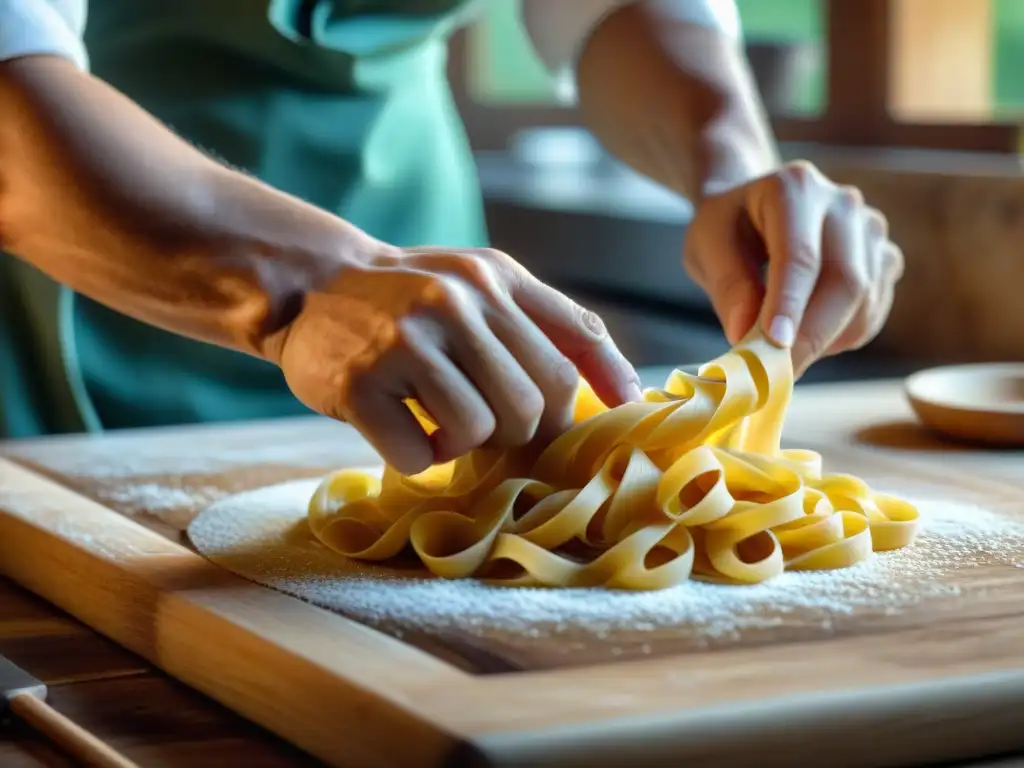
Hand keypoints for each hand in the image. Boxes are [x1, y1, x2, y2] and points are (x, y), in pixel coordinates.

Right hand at [275, 246, 641, 474]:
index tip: (616, 420)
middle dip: (517, 429)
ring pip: (480, 430)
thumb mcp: (478, 285)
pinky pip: (419, 454)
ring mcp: (407, 339)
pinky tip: (398, 428)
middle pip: (535, 401)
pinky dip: (415, 457)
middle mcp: (456, 300)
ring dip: (462, 445)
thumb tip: (624, 392)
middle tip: (481, 422)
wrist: (311, 285)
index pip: (578, 336)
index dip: (605, 387)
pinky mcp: (361, 381)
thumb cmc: (408, 300)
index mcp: (495, 276)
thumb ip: (542, 323)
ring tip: (434, 422)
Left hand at [683, 160, 903, 375]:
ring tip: (782, 352)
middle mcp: (843, 204)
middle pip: (846, 281)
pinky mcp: (883, 259)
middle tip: (776, 376)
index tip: (774, 346)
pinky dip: (840, 338)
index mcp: (795, 189)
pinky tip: (807, 336)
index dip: (790, 305)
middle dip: (812, 336)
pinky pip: (872, 312)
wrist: (754, 206)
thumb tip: (746, 336)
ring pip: (865, 302)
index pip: (800, 256)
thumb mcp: (706, 247)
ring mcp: (871, 230)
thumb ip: (727, 286)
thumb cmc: (726, 227)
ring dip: (825, 341)